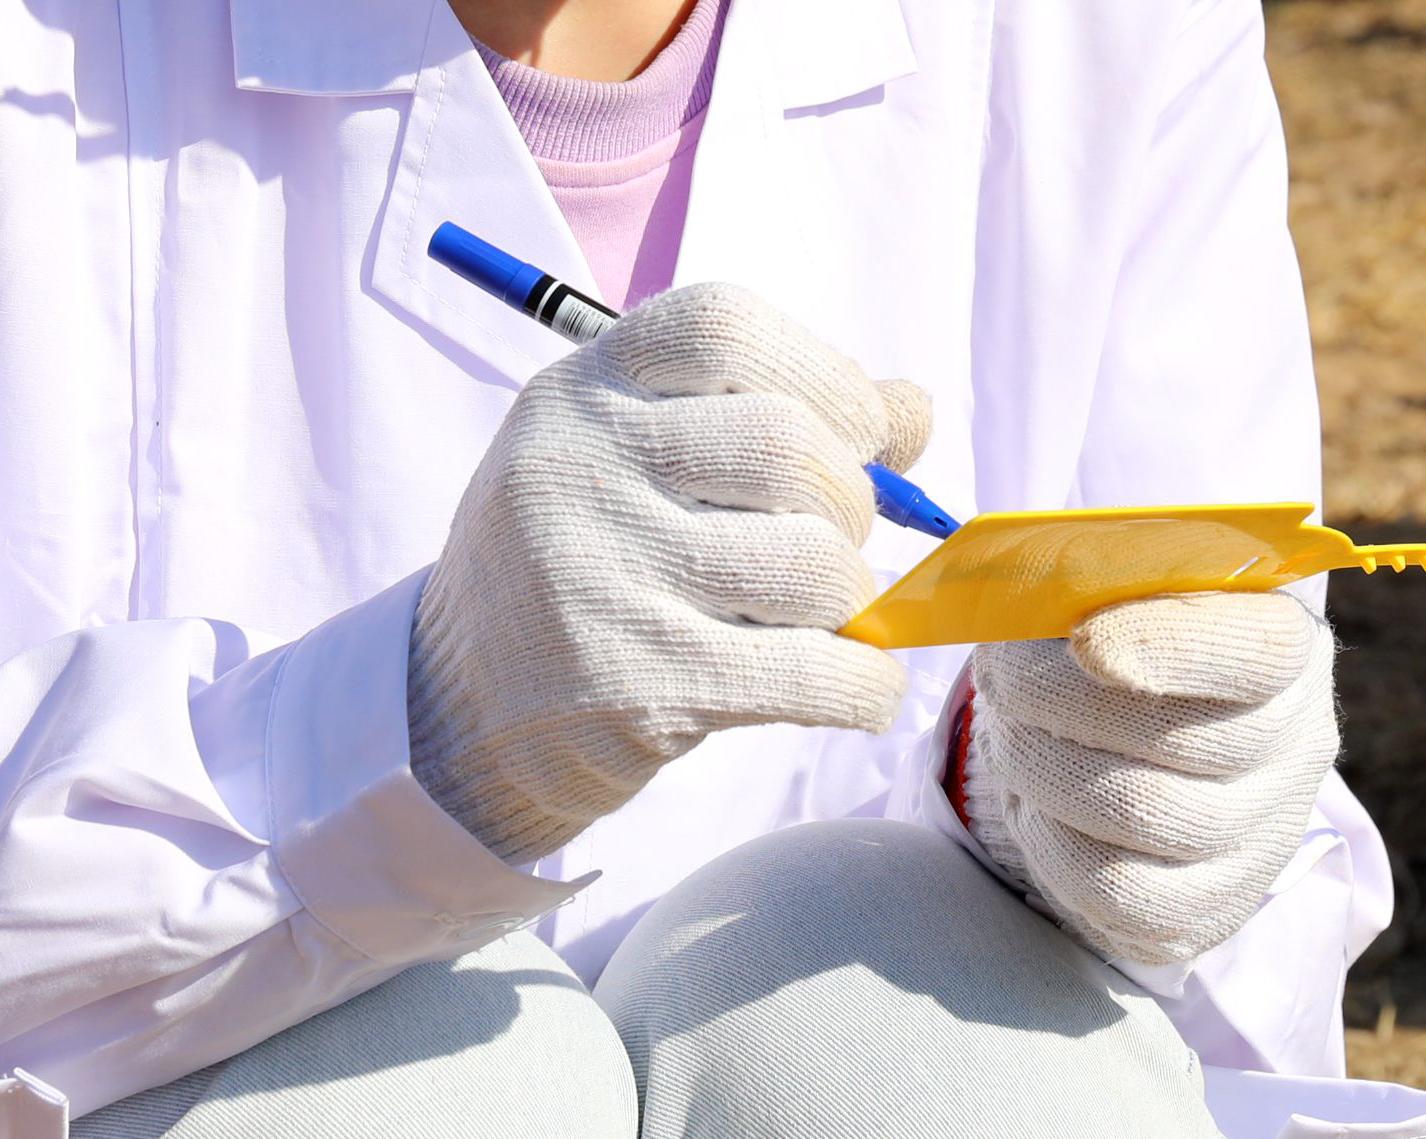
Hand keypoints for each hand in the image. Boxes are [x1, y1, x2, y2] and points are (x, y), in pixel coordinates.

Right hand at [407, 284, 931, 862]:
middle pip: (787, 446)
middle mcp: (580, 469)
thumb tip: (912, 405)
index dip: (826, 372)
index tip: (859, 431)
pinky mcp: (636, 685)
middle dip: (851, 500)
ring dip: (853, 600)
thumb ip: (768, 414)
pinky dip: (866, 686)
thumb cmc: (581, 565)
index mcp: (580, 393)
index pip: (725, 327)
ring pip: (813, 565)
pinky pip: (815, 674)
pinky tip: (856, 687)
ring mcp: (602, 578)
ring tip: (820, 616)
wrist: (455, 714)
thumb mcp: (635, 461)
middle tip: (834, 541)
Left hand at [958, 591, 1337, 964]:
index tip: (1082, 640)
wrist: (1137, 746)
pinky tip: (1038, 807)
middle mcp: (1296, 741)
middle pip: (1172, 738)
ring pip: (1136, 812)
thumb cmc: (1119, 640)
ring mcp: (1262, 833)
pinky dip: (1051, 845)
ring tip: (1013, 737)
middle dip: (1055, 704)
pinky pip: (1116, 891)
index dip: (1166, 645)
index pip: (1253, 650)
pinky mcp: (1211, 906)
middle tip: (1001, 681)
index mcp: (1284, 641)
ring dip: (1040, 767)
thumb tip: (1028, 603)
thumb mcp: (1114, 588)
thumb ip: (1087, 577)